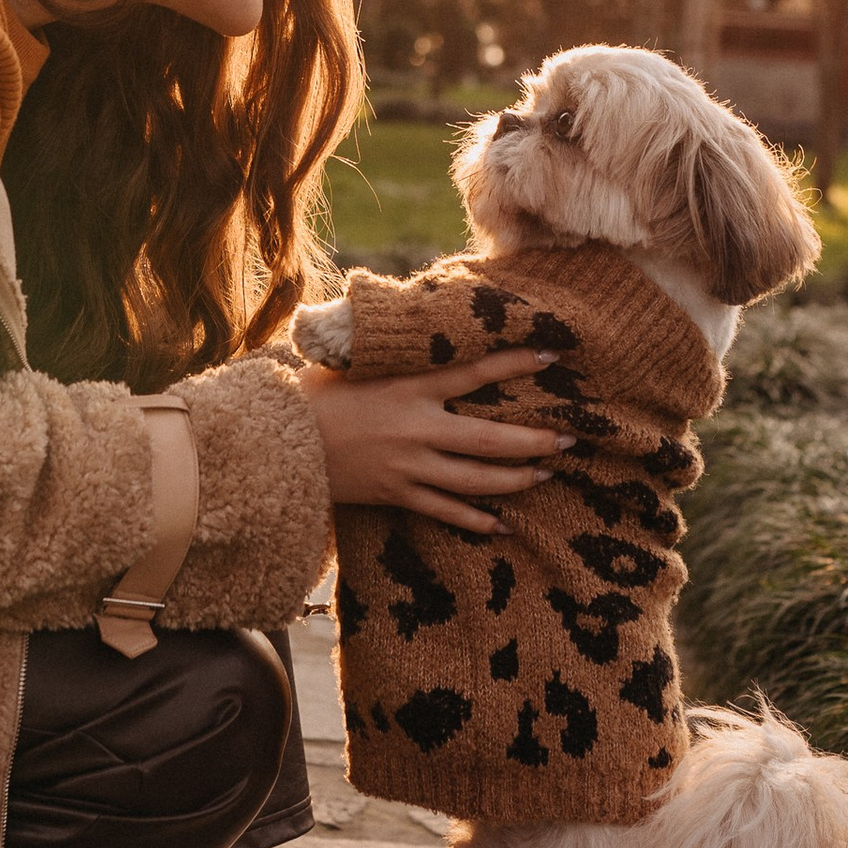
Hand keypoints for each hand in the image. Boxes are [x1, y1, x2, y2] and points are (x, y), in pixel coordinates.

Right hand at [296, 345, 565, 533]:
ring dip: (516, 479)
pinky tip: (502, 525)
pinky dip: (475, 520)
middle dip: (534, 440)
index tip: (552, 356)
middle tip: (570, 438)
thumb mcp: (355, 363)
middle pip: (490, 438)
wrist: (278, 443)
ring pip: (476, 479)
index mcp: (408, 386)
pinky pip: (445, 511)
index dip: (515, 363)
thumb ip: (393, 353)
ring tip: (546, 474)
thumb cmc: (311, 394)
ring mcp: (409, 466)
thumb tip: (415, 322)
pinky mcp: (396, 494)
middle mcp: (417, 428)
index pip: (474, 372)